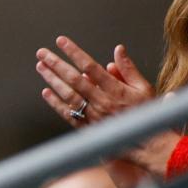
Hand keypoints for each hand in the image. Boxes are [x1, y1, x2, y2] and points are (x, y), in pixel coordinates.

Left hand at [36, 36, 153, 125]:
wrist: (146, 145)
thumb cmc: (145, 115)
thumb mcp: (144, 88)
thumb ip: (128, 69)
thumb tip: (118, 50)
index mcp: (115, 90)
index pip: (90, 66)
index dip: (74, 52)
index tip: (62, 42)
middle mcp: (102, 102)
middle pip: (74, 79)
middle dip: (56, 64)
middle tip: (42, 53)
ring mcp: (93, 116)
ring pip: (68, 95)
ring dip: (53, 80)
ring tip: (41, 67)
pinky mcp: (87, 128)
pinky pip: (68, 114)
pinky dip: (56, 103)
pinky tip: (46, 93)